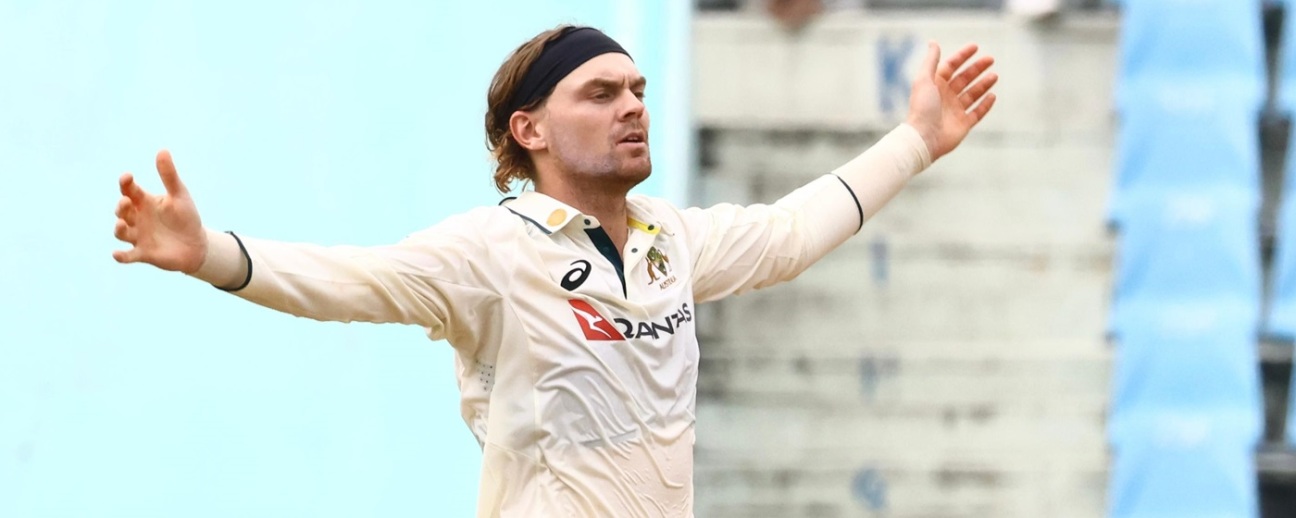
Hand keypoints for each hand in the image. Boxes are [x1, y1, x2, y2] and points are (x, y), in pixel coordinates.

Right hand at [113, 150, 207, 272]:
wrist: (197, 244)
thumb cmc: (186, 217)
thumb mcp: (179, 195)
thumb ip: (169, 176)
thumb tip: (162, 150)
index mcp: (144, 202)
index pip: (129, 190)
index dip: (125, 183)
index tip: (128, 177)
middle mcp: (137, 218)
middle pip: (122, 210)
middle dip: (122, 206)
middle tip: (127, 202)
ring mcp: (138, 236)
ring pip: (121, 232)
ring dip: (119, 228)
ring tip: (121, 224)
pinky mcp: (143, 253)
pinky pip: (128, 256)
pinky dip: (121, 256)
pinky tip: (117, 255)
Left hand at [906, 41, 997, 161]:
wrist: (924, 137)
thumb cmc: (922, 107)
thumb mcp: (924, 79)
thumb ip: (931, 60)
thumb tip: (933, 42)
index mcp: (935, 85)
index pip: (951, 66)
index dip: (962, 56)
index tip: (976, 47)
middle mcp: (945, 97)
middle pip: (964, 78)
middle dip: (977, 68)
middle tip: (990, 59)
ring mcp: (955, 111)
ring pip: (972, 94)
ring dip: (983, 84)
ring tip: (994, 76)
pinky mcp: (963, 124)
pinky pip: (977, 112)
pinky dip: (985, 105)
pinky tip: (992, 95)